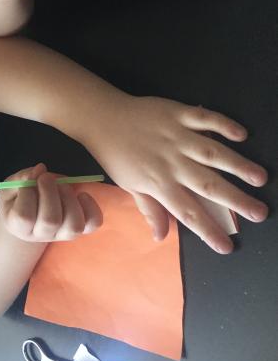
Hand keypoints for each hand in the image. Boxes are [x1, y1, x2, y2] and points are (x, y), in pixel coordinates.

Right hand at [0, 163, 102, 241]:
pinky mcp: (80, 228)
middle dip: (49, 193)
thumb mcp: (11, 188)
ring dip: (69, 199)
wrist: (29, 217)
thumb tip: (40, 169)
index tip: (28, 180)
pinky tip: (81, 194)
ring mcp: (63, 234)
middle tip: (46, 177)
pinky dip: (91, 207)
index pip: (24, 217)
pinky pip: (93, 222)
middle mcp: (42, 235)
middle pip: (50, 221)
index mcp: (19, 227)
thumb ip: (22, 178)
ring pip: (74, 225)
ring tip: (62, 185)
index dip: (27, 194)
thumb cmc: (17, 200)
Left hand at [86, 96, 268, 253]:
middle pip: (207, 185)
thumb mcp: (128, 185)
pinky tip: (242, 134)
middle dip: (235, 200)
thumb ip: (149, 209)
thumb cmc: (115, 154)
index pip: (187, 212)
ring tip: (259, 177)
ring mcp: (175, 136)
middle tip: (260, 213)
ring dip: (237, 165)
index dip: (207, 231)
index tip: (227, 246)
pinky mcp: (176, 113)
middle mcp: (170, 162)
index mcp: (158, 183)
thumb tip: (160, 237)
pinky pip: (203, 118)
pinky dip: (223, 124)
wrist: (101, 117)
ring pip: (211, 153)